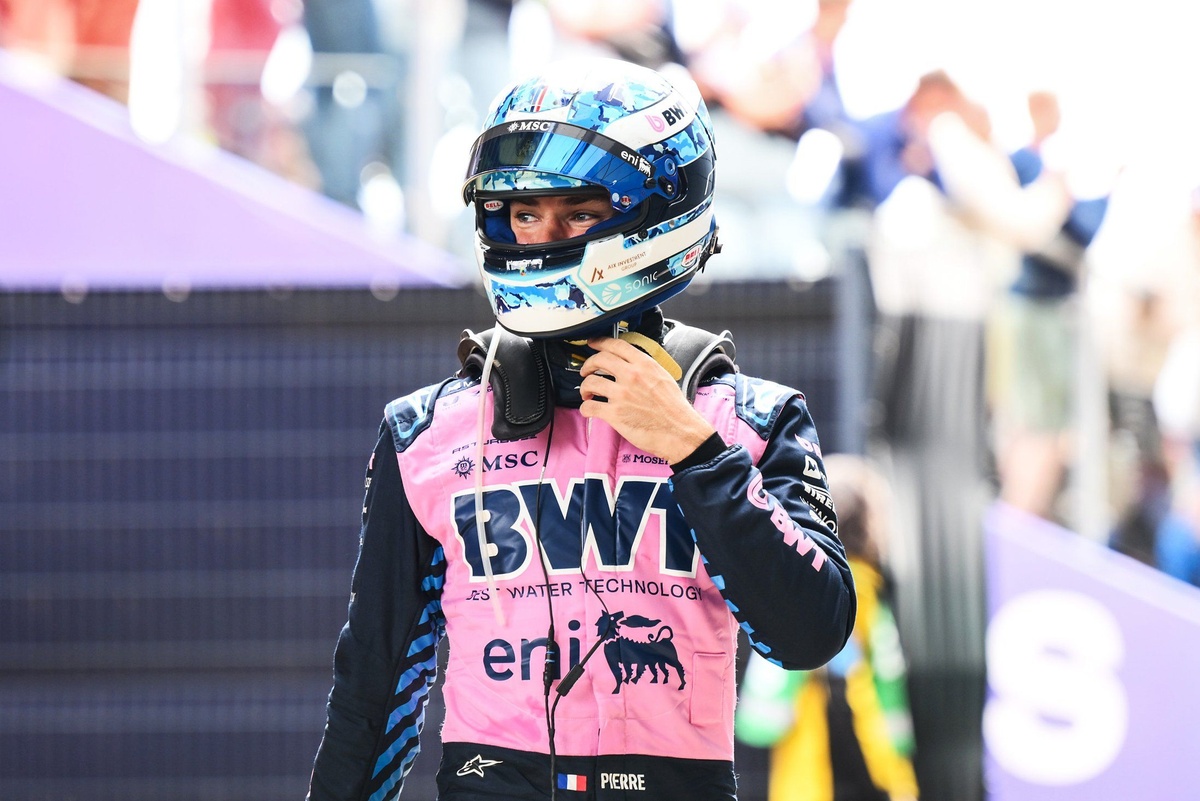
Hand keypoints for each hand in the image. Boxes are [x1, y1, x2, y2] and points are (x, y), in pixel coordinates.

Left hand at [579, 336, 716, 463]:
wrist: (680, 432)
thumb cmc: (675, 409)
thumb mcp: (664, 377)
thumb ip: (646, 368)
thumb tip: (632, 365)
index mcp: (644, 365)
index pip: (617, 345)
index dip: (600, 342)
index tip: (593, 343)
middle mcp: (631, 376)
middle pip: (599, 360)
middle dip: (588, 364)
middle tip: (586, 371)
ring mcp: (621, 395)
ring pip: (590, 382)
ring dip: (585, 387)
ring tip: (588, 393)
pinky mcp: (615, 414)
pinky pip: (589, 407)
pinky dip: (585, 408)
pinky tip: (589, 409)